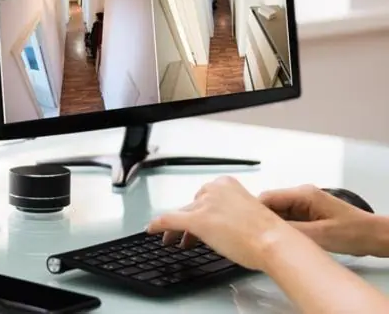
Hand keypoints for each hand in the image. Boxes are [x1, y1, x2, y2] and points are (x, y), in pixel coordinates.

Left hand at [147, 176, 296, 269]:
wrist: (273, 241)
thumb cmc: (268, 233)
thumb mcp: (248, 214)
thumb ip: (231, 212)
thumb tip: (219, 223)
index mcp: (227, 184)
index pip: (204, 197)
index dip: (199, 211)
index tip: (197, 220)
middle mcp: (213, 190)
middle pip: (192, 206)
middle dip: (189, 222)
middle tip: (186, 236)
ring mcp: (204, 204)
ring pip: (182, 215)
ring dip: (176, 229)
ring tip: (173, 240)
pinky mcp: (197, 220)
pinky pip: (169, 220)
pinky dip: (158, 225)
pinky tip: (152, 230)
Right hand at [259, 185, 385, 256]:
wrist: (374, 236)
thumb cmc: (352, 233)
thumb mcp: (319, 235)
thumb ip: (291, 231)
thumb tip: (265, 232)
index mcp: (303, 194)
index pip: (267, 197)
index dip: (253, 211)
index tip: (244, 226)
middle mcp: (301, 195)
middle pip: (271, 204)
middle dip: (261, 219)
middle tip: (252, 236)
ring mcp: (304, 204)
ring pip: (278, 213)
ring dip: (272, 225)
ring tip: (263, 239)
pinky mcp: (308, 214)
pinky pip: (288, 219)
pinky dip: (282, 228)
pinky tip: (279, 240)